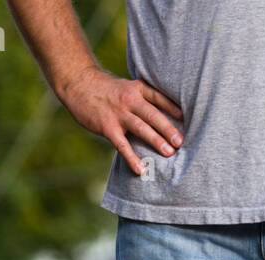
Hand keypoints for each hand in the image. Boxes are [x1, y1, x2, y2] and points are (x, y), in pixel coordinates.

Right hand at [58, 66, 183, 175]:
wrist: (78, 83)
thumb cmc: (108, 90)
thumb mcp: (128, 87)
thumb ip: (145, 100)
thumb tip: (169, 117)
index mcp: (138, 89)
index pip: (159, 98)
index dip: (173, 107)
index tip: (186, 118)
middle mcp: (130, 100)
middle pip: (152, 115)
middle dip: (168, 129)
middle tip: (181, 142)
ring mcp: (118, 113)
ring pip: (140, 128)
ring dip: (156, 141)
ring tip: (170, 153)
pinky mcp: (107, 127)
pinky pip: (122, 145)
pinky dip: (132, 158)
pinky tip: (141, 170)